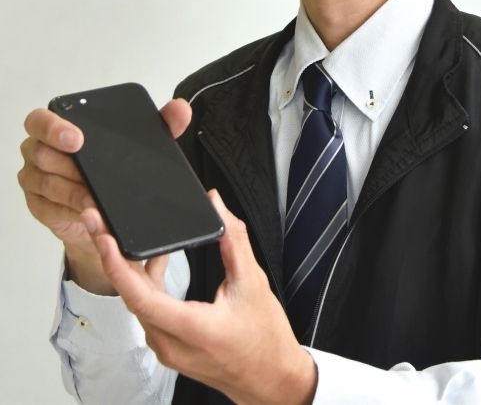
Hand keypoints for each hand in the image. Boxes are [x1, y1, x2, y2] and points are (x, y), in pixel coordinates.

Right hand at [17, 99, 191, 294]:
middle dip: (65, 164)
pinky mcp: (41, 207)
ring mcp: (38, 180)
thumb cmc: (114, 169)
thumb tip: (180, 108)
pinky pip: (49, 209)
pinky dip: (70, 211)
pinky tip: (87, 215)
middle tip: (87, 174)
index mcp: (59, 129)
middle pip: (40, 153)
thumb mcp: (140, 145)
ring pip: (47, 183)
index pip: (41, 121)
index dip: (53, 127)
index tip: (76, 138)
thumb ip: (161, 124)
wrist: (105, 208)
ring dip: (73, 192)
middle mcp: (42, 152)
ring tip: (95, 200)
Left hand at [82, 190, 316, 404]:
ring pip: (138, 305)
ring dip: (132, 272)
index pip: (141, 297)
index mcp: (193, 329)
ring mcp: (168, 350)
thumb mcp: (253, 283)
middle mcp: (172, 344)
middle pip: (131, 297)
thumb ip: (234, 241)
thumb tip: (218, 207)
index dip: (117, 265)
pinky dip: (145, 287)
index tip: (104, 237)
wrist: (271, 378)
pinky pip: (147, 314)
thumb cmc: (266, 339)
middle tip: (102, 225)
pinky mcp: (169, 349)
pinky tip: (154, 267)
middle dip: (114, 257)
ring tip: (131, 240)